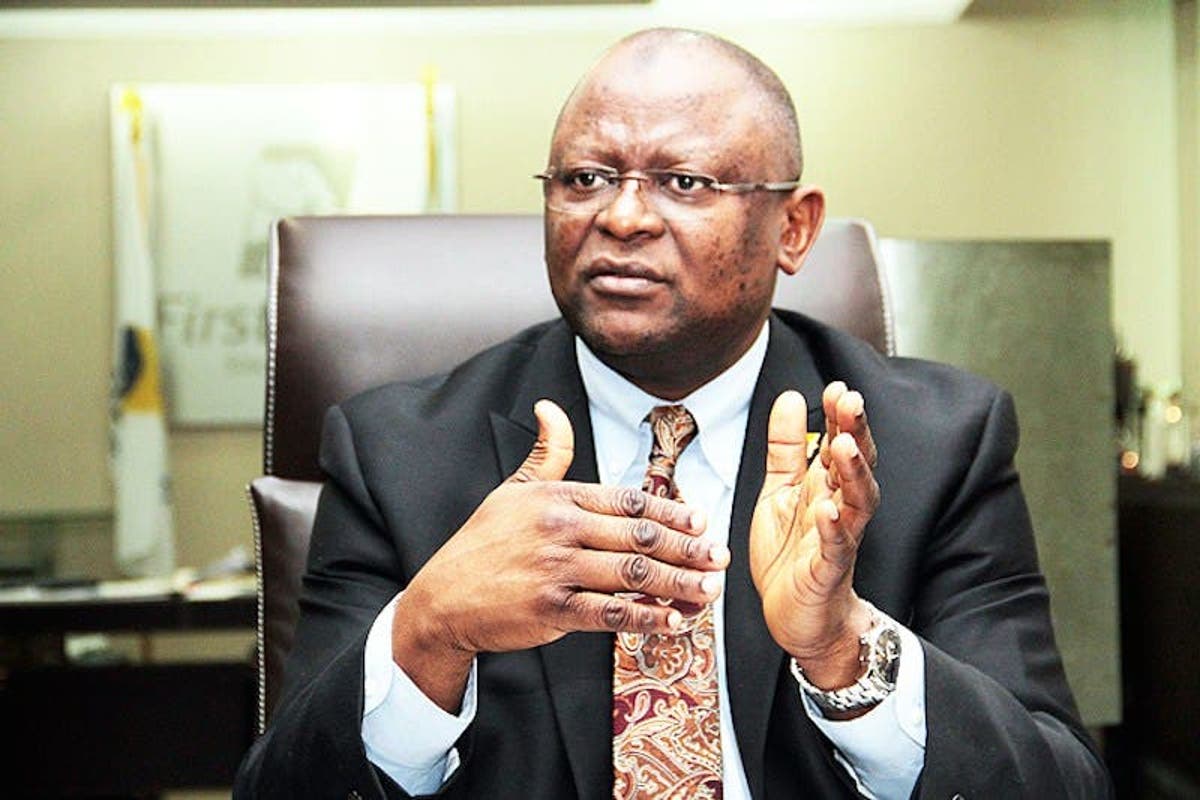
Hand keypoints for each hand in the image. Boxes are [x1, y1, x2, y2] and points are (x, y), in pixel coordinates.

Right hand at [393, 399, 729, 710]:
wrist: (442, 597)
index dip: (672, 510)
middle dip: (687, 547)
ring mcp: (556, 569)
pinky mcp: (551, 609)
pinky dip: (648, 617)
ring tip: (709, 589)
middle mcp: (560, 529)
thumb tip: (551, 407)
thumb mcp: (513, 490)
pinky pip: (611, 613)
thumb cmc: (483, 542)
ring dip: (679, 582)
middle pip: (640, 535)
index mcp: (558, 497)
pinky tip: (674, 619)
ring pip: (634, 573)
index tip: (702, 520)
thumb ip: (547, 453)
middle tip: (719, 556)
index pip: (629, 499)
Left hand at [748, 383, 880, 689]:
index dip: (839, 416)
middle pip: (854, 464)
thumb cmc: (792, 552)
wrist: (798, 615)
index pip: (837, 442)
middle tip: (851, 400)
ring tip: (844, 445)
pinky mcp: (829, 569)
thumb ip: (785, 448)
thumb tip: (792, 398)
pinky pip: (836, 546)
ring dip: (852, 472)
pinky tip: (827, 508)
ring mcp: (838, 537)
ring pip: (855, 501)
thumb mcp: (779, 491)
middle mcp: (838, 506)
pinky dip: (833, 527)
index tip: (837, 386)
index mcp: (825, 485)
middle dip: (855, 432)